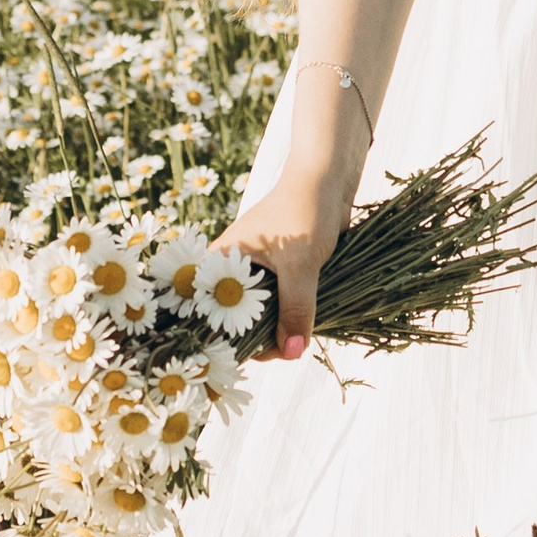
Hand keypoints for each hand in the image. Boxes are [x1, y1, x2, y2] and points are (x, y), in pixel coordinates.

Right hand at [225, 158, 356, 362]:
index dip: (222, 340)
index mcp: (220, 263)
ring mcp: (256, 271)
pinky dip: (287, 315)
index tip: (248, 359)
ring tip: (294, 341)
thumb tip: (293, 353)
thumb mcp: (300, 265)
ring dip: (275, 328)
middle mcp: (231, 269)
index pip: (208, 312)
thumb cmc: (304, 211)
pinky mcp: (279, 271)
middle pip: (235, 319)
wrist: (328, 177)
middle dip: (255, 340)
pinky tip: (301, 326)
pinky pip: (278, 303)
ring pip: (260, 313)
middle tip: (283, 350)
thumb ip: (295, 309)